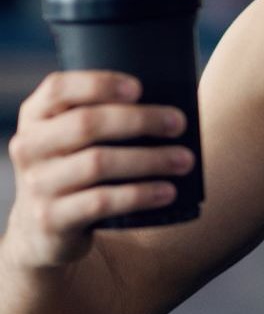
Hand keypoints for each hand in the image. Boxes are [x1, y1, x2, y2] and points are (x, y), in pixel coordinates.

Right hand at [4, 71, 192, 266]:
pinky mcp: (51, 218)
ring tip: (185, 160)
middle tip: (179, 123)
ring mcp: (37, 184)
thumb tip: (171, 108)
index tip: (139, 88)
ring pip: (98, 163)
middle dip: (140, 120)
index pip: (59, 88)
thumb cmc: (77, 169)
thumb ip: (103, 117)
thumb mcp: (73, 139)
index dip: (99, 84)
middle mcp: (29, 146)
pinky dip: (140, 194)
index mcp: (36, 116)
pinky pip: (102, 202)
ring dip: (149, 160)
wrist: (43, 229)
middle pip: (86, 124)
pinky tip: (168, 192)